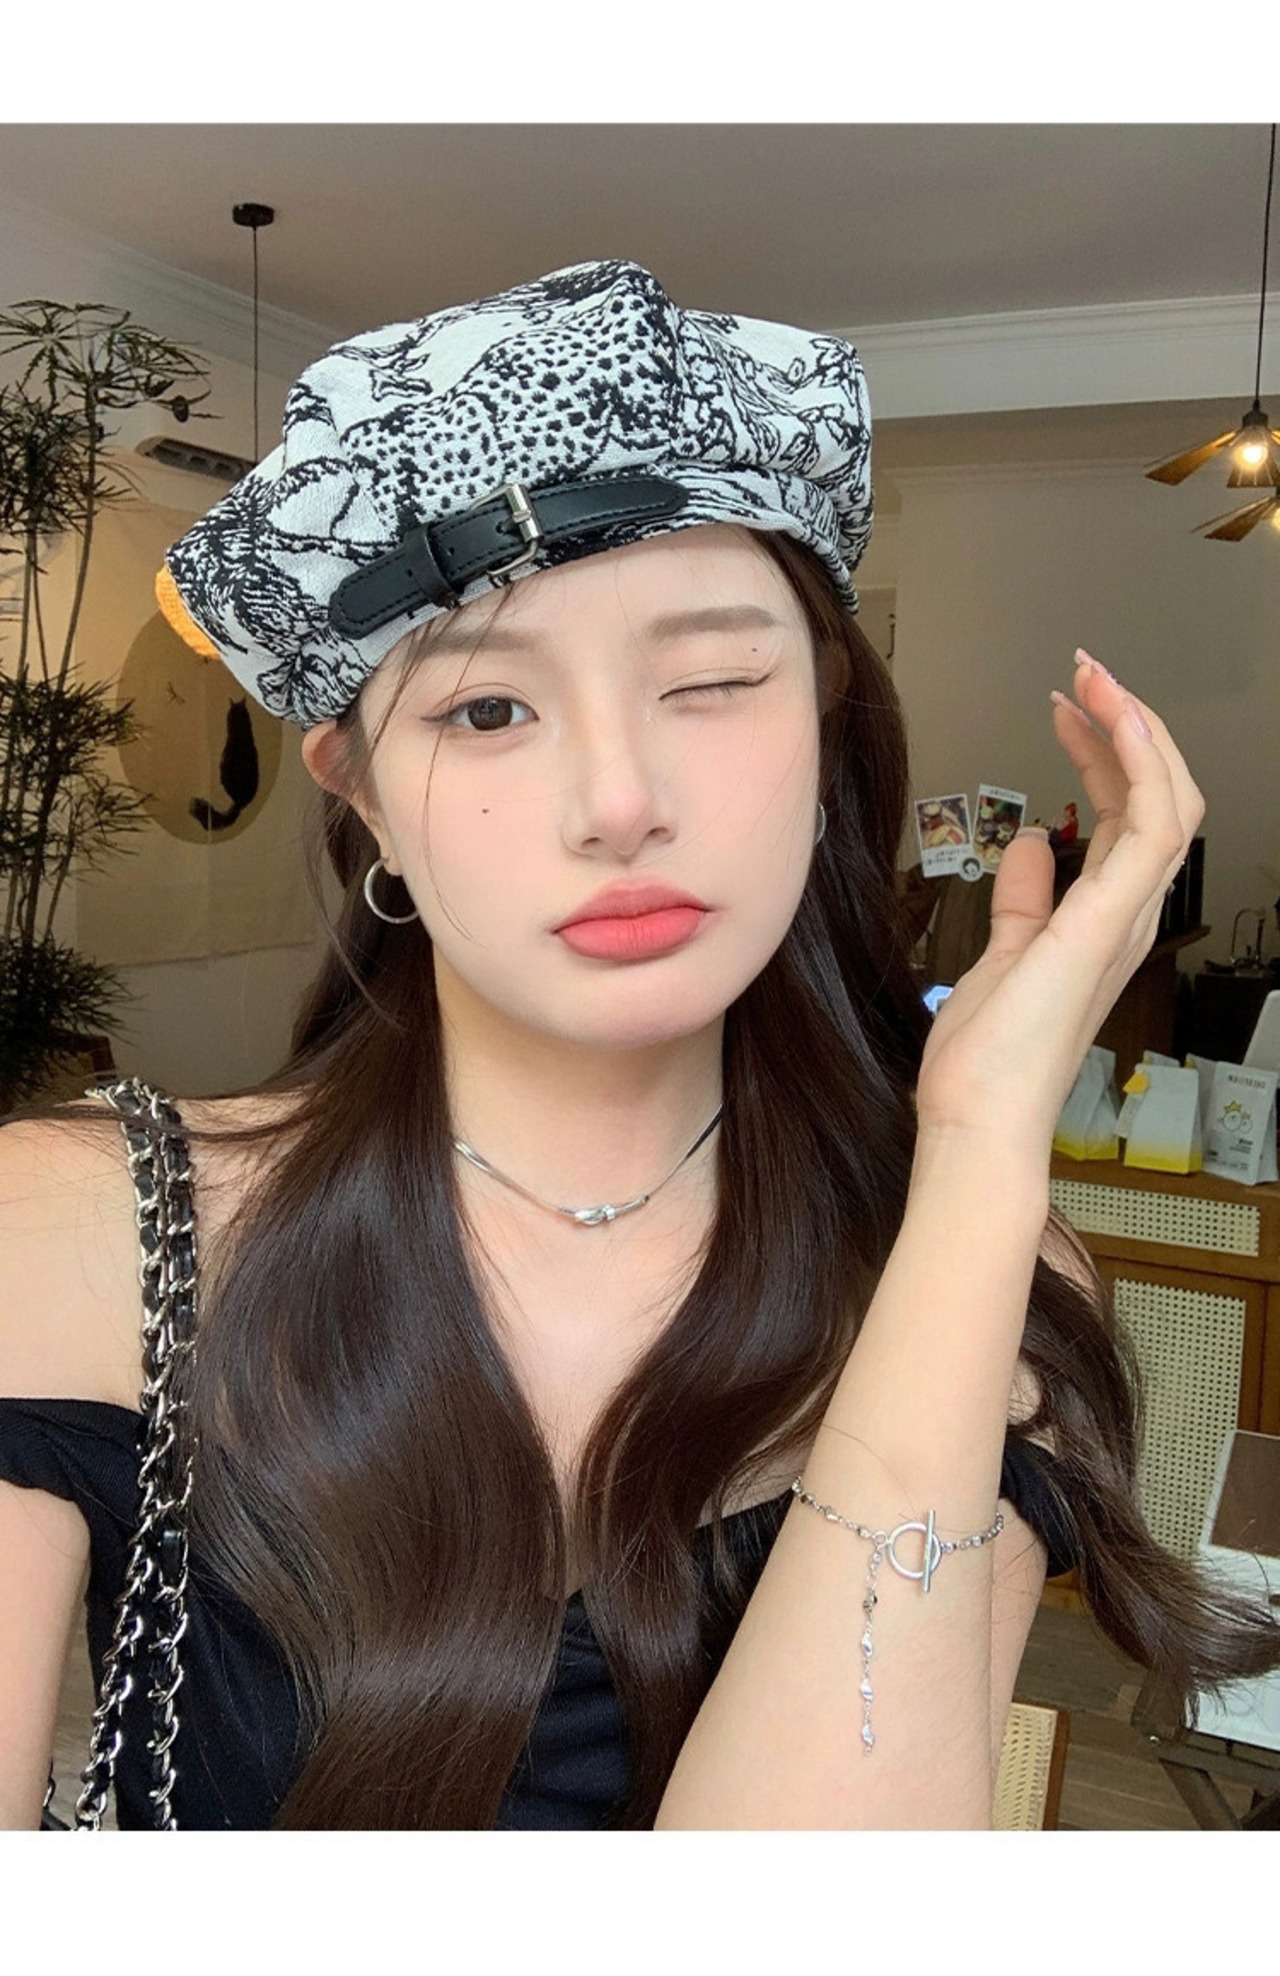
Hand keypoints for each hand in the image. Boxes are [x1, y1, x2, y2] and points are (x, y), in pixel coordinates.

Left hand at [914, 653, 1203, 1152]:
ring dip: (1137, 730)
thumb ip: (1024, 900)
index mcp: (1103, 918)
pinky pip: (1151, 827)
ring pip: (1169, 800)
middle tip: (1085, 676)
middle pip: (1159, 796)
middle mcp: (1126, 914)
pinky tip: (1112, 722)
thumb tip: (1031, 850)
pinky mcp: (1107, 922)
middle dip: (1129, 726)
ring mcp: (1124, 917)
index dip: (1105, 753)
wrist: (977, 1118)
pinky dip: (1140, 765)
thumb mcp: (1002, 955)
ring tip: (1094, 681)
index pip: (1125, 814)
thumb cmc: (986, 1060)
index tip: (1064, 710)